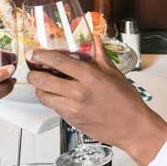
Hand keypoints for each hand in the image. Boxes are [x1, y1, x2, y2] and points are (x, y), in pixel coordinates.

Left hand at [27, 37, 166, 165]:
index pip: (58, 61)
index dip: (41, 56)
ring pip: (44, 96)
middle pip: (43, 80)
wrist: (133, 127)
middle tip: (33, 70)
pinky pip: (53, 108)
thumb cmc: (126, 101)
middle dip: (33, 74)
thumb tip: (93, 38)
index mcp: (90, 77)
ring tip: (42, 83)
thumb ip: (99, 54)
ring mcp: (73, 108)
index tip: (34, 53)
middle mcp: (79, 93)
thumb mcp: (114, 73)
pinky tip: (55, 95)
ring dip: (39, 89)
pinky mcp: (71, 120)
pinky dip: (50, 100)